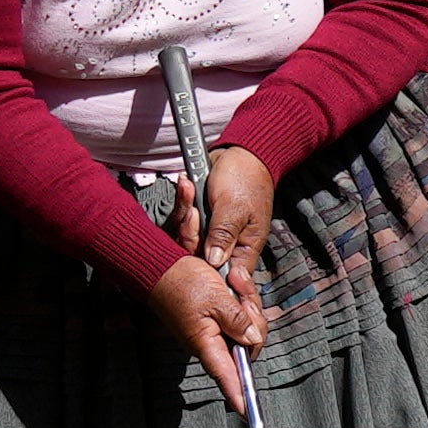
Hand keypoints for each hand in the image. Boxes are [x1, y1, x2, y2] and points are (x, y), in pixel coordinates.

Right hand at [152, 251, 270, 393]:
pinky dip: (242, 299)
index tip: (247, 412)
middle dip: (255, 321)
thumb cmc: (181, 283)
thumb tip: (253, 339)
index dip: (238, 395)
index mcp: (206, 343)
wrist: (164, 266)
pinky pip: (241, 315)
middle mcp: (212, 341)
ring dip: (248, 304)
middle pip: (249, 346)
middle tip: (244, 298)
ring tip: (234, 284)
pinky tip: (233, 283)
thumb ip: (238, 320)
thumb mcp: (215, 298)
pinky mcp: (218, 319)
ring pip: (248, 327)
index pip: (226, 375)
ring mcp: (215, 330)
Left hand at [178, 143, 278, 289]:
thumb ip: (223, 236)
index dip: (209, 272)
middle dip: (190, 234)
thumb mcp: (234, 208)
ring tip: (189, 190)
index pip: (225, 275)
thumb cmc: (245, 178)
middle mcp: (226, 245)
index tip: (199, 257)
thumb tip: (213, 263)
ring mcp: (210, 233)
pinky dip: (182, 203)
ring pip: (187, 239)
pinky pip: (183, 222)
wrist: (239, 152)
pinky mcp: (199, 220)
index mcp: (244, 248)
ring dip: (184, 214)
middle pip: (198, 258)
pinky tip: (186, 185)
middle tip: (193, 212)